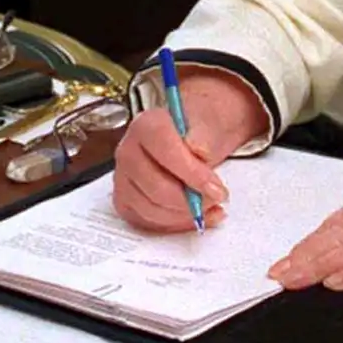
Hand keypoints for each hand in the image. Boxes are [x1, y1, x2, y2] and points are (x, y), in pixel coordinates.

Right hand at [110, 70, 266, 233]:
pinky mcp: (128, 199)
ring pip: (149, 208)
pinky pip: (146, 221)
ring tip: (209, 207)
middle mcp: (130, 151)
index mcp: (147, 125)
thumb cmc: (203, 126)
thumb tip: (199, 150)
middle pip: (155, 186)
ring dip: (184, 215)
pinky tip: (195, 217)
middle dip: (190, 200)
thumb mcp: (213, 118)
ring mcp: (125, 177)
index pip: (164, 150)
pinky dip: (174, 224)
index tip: (215, 188)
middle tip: (216, 198)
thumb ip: (206, 133)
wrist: (201, 134)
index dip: (192, 173)